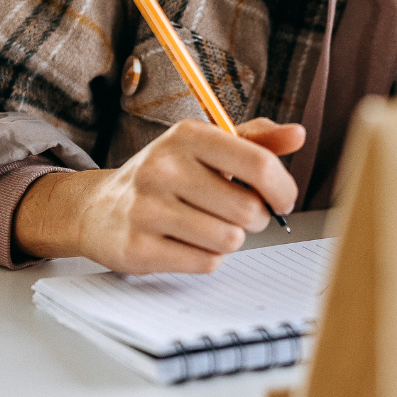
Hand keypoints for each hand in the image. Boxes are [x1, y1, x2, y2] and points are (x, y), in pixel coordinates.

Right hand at [13, 117, 304, 273]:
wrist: (99, 208)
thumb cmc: (166, 176)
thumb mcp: (206, 147)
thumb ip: (255, 141)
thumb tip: (297, 134)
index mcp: (188, 135)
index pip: (258, 164)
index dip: (282, 188)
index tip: (282, 200)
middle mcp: (164, 167)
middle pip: (248, 209)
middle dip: (254, 218)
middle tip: (237, 214)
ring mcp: (148, 208)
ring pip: (230, 240)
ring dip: (229, 239)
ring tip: (207, 226)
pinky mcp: (138, 247)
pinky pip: (205, 263)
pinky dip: (206, 257)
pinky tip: (186, 242)